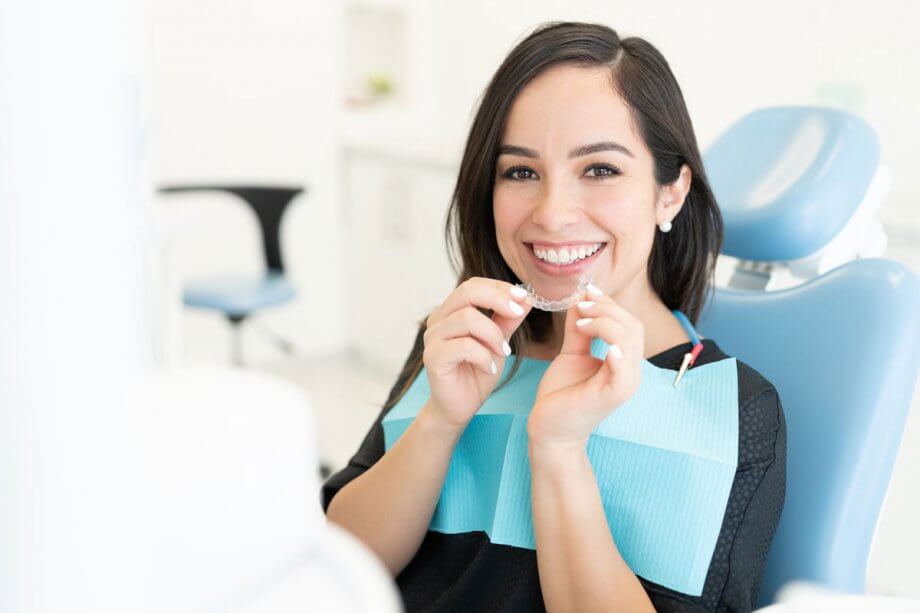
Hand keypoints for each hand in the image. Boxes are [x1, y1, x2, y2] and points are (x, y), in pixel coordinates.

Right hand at [423, 277, 533, 430]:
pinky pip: (463, 346)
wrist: (460, 407)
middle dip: (498, 299)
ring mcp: (433, 338)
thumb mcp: (498, 343)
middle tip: (518, 313)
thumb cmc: (476, 373)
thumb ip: (508, 321)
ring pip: (467, 318)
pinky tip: (490, 368)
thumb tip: (527, 298)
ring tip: (503, 353)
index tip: (524, 297)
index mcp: (451, 311)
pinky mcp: (433, 357)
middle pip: (467, 292)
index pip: (473, 285)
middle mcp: (438, 320)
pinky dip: (483, 356)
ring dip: (493, 334)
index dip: (499, 288)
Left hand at [527, 284, 643, 446]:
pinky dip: (619, 355)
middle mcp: (629, 371)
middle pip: (633, 327)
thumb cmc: (562, 394)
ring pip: (630, 342)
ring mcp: (623, 385)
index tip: (586, 292)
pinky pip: (624, 374)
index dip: (609, 303)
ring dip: (606, 324)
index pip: (628, 322)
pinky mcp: (612, 397)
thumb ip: (579, 329)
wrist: (549, 428)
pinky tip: (606, 346)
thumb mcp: (571, 353)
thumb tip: (581, 299)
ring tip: (582, 322)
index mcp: (623, 360)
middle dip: (607, 309)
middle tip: (581, 306)